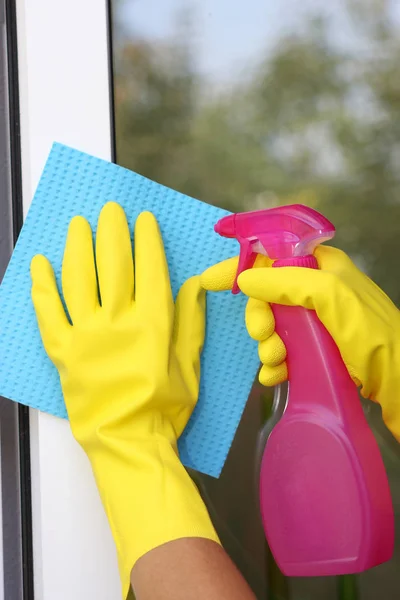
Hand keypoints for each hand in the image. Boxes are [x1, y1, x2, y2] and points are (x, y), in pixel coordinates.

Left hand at [31, 202, 218, 597]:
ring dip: (78, 248)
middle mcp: (117, 321)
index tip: (143, 219)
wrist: (127, 441)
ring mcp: (85, 334)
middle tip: (110, 210)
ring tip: (78, 224)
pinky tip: (40, 263)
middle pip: (113, 266)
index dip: (147, 241)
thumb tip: (194, 284)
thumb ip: (191, 322)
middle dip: (112, 233)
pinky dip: (42, 286)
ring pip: (78, 280)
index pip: (150, 270)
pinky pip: (47, 312)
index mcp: (152, 323)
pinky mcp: (62, 350)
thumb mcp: (190, 366)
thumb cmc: (165, 408)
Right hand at [201, 246, 399, 439]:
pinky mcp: (315, 351)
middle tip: (263, 334)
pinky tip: (276, 376)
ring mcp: (315, 323)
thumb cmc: (372, 334)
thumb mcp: (332, 297)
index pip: (271, 256)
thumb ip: (288, 283)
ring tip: (276, 360)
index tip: (210, 281)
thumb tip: (246, 280)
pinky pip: (282, 352)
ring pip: (272, 327)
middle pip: (266, 296)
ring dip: (266, 345)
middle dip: (258, 316)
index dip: (241, 266)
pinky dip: (274, 365)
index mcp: (322, 267)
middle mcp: (316, 291)